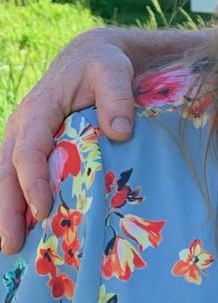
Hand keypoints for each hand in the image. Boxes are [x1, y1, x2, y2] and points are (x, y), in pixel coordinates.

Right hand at [0, 27, 134, 253]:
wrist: (90, 55)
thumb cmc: (102, 64)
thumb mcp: (113, 71)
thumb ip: (117, 98)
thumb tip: (121, 132)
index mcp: (37, 110)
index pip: (29, 151)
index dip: (33, 181)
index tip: (42, 209)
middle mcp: (21, 126)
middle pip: (6, 171)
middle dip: (7, 209)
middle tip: (12, 245)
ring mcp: (20, 137)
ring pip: (5, 177)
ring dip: (6, 211)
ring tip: (12, 247)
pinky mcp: (29, 144)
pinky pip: (16, 175)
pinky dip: (16, 200)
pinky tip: (24, 226)